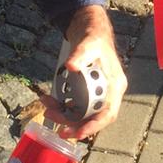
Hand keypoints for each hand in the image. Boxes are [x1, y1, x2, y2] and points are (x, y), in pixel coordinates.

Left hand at [41, 5, 127, 140]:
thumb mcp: (88, 43)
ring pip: (82, 113)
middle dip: (72, 123)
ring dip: (64, 114)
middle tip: (53, 120)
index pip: (108, 113)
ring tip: (47, 107)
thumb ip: (80, 54)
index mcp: (115, 85)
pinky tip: (50, 100)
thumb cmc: (94, 36)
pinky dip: (63, 105)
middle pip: (93, 117)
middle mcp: (109, 93)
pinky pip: (76, 105)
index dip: (93, 126)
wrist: (90, 29)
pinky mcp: (88, 91)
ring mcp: (98, 93)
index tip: (76, 133)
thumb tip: (71, 66)